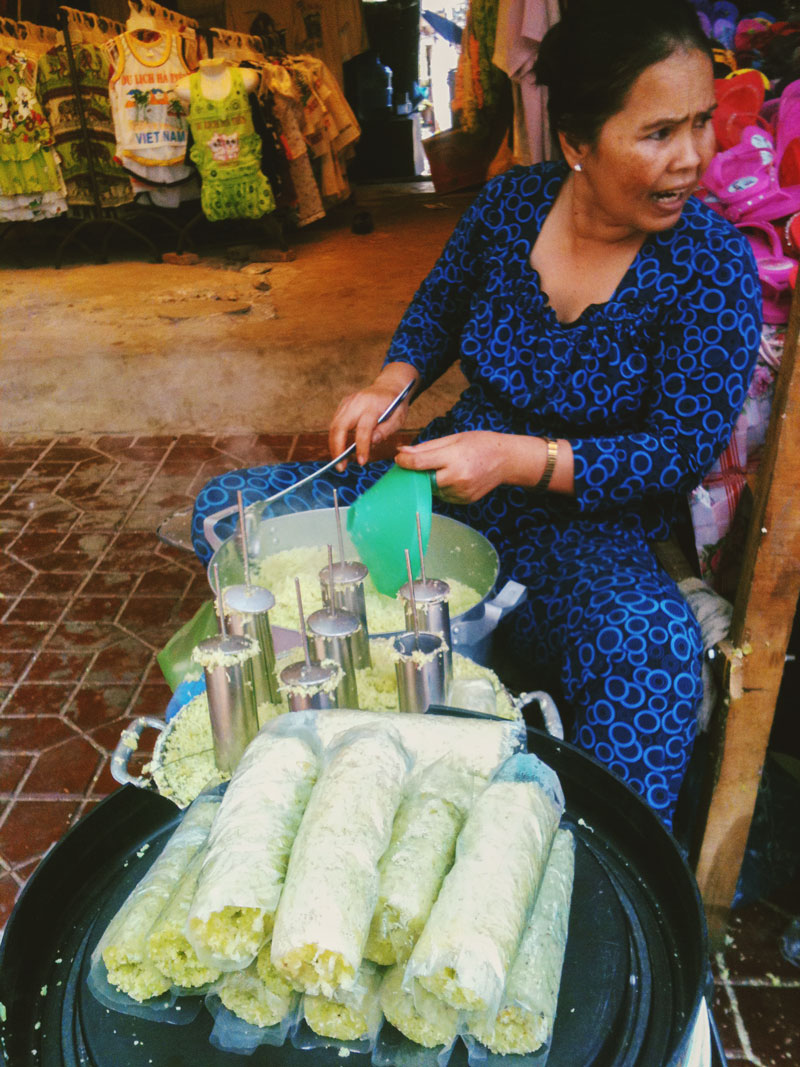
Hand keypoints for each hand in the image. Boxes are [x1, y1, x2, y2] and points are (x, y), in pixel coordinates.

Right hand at [329, 365, 416, 467]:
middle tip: (341, 467)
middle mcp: (357, 402)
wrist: (389, 386)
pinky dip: (335, 437)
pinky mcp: (343, 404)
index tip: (361, 462)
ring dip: (334, 445)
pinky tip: (340, 449)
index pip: (363, 429)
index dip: (361, 447)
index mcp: (373, 405)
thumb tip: (370, 443)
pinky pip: (335, 422)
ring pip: (334, 425)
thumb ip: (385, 431)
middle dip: (337, 448)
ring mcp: (348, 402)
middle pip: (339, 426)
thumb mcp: (398, 418)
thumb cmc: (396, 405)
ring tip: (340, 461)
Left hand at [395, 432, 512, 502]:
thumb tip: (402, 452)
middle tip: (421, 464)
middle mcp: (457, 478)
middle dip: (419, 473)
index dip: (404, 461)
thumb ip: (426, 447)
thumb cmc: (480, 444)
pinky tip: (454, 477)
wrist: (506, 460)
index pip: (419, 463)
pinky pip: (444, 496)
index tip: (399, 458)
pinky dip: (443, 488)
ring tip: (445, 468)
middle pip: (424, 480)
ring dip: (432, 481)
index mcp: (454, 458)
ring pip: (433, 490)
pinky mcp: (464, 501)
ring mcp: (461, 492)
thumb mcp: (453, 439)